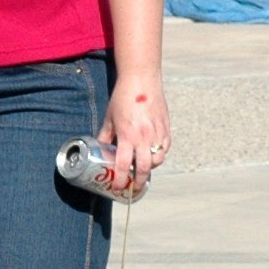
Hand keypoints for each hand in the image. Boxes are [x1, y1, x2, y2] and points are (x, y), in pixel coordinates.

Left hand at [97, 73, 170, 194]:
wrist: (142, 79)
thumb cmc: (123, 97)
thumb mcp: (110, 117)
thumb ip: (106, 135)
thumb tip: (101, 148)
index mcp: (127, 136)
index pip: (123, 166)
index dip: (120, 181)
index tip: (117, 189)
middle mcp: (144, 137)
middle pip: (143, 169)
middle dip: (138, 183)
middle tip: (133, 189)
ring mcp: (157, 133)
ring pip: (157, 160)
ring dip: (150, 168)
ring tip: (142, 169)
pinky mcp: (166, 128)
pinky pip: (165, 148)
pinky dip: (159, 154)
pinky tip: (153, 154)